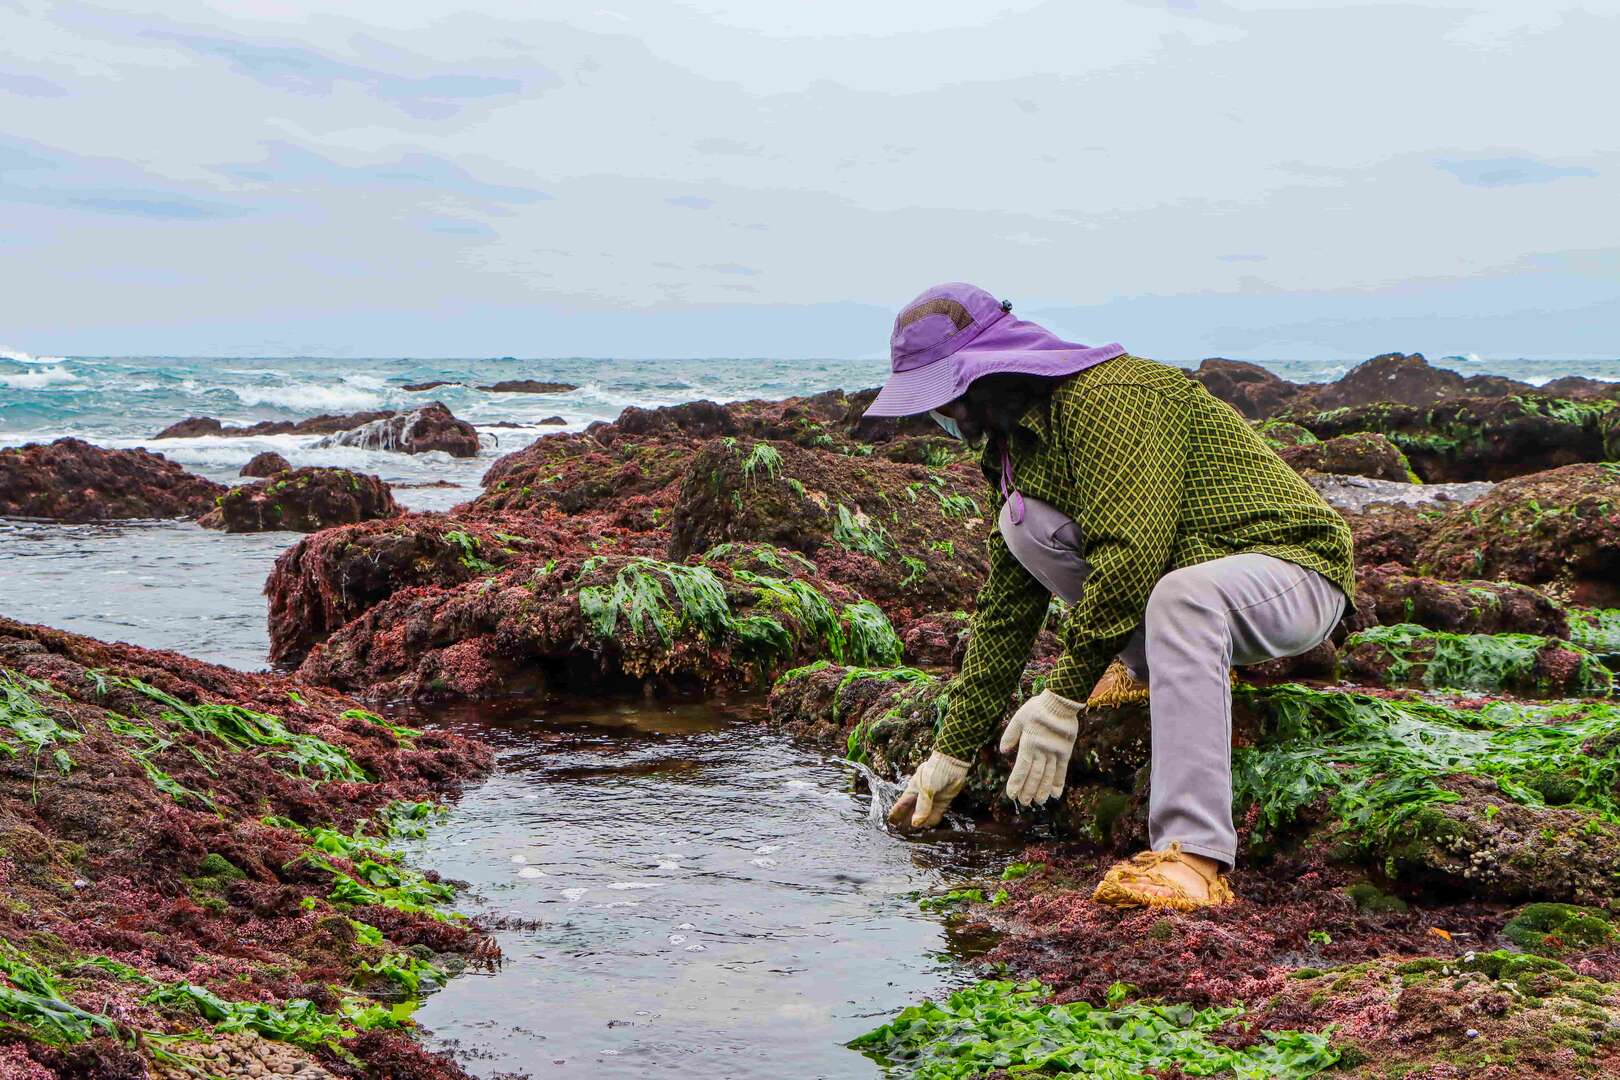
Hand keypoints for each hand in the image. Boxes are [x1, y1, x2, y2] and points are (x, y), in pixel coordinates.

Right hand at [888, 751, 969, 829]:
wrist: (952, 764)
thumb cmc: (934, 772)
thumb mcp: (926, 789)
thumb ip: (922, 806)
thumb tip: (915, 823)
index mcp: (912, 790)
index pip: (901, 805)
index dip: (896, 814)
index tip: (891, 823)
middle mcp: (920, 796)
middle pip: (911, 812)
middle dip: (907, 821)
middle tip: (902, 833)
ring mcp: (932, 799)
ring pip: (924, 814)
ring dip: (920, 823)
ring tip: (915, 834)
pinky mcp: (942, 802)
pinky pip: (935, 814)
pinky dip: (932, 821)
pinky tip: (928, 827)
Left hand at [998, 690, 1081, 805]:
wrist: (1061, 702)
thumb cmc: (1038, 708)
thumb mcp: (1019, 717)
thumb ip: (1010, 735)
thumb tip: (1002, 751)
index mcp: (1029, 743)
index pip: (1021, 768)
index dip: (1016, 783)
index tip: (1012, 795)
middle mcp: (1042, 751)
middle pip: (1034, 775)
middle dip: (1028, 790)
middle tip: (1024, 803)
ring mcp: (1055, 752)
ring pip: (1048, 776)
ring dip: (1042, 790)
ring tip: (1038, 802)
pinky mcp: (1065, 752)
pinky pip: (1062, 770)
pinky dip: (1059, 783)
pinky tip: (1055, 794)